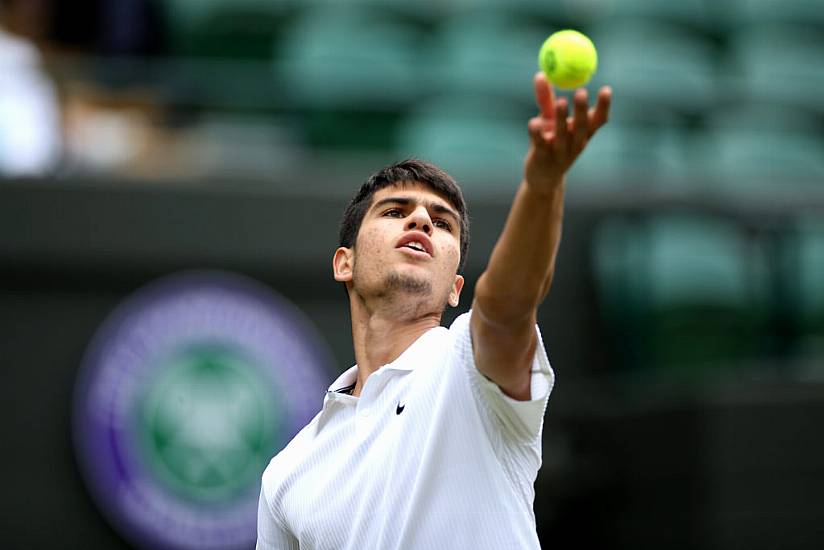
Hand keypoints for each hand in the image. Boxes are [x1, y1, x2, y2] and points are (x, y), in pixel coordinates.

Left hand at [524, 72, 610, 192]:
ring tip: (561, 102)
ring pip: (562, 135)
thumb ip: (546, 98)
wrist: (543, 178)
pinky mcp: (542, 158)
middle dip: (583, 110)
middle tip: (581, 92)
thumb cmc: (550, 143)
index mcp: (583, 134)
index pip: (598, 120)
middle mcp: (575, 143)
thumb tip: (541, 73)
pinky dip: (536, 133)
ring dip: (562, 118)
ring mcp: (559, 152)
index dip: (604, 106)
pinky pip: (540, 144)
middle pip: (582, 126)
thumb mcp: (550, 119)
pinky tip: (533, 123)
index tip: (606, 89)